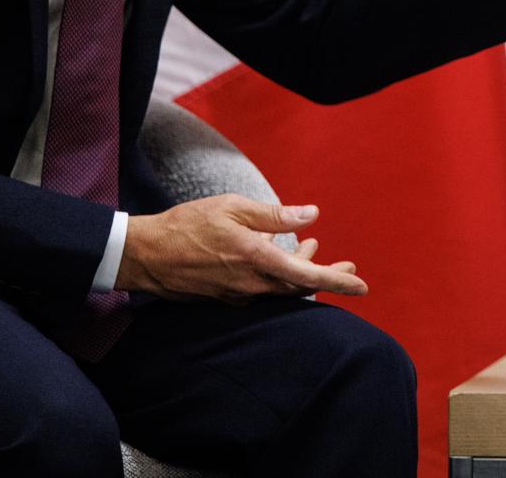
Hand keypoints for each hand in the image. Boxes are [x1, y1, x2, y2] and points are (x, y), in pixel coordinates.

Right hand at [116, 195, 367, 303]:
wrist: (144, 256)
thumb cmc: (187, 225)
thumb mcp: (232, 209)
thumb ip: (274, 215)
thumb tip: (313, 215)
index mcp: (257, 260)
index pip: (308, 276)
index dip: (337, 281)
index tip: (361, 286)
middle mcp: (252, 284)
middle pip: (299, 286)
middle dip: (326, 275)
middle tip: (348, 266)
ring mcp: (239, 293)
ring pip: (281, 287)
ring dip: (300, 269)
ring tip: (313, 247)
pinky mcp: (226, 295)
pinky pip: (262, 287)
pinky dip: (278, 272)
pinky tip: (277, 252)